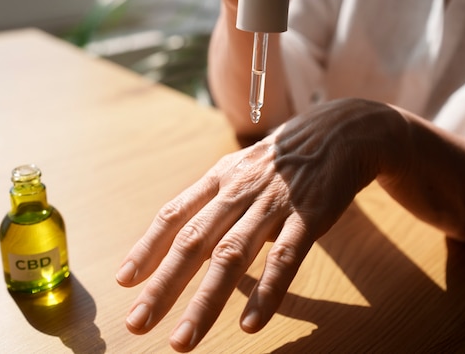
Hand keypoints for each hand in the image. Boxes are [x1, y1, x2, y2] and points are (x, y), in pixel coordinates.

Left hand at [116, 99, 408, 351]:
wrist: (340, 131)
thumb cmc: (282, 159)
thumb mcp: (241, 170)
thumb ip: (214, 204)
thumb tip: (189, 248)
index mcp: (219, 178)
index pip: (174, 215)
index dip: (147, 248)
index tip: (124, 282)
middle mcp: (239, 190)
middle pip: (193, 241)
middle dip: (163, 285)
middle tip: (136, 323)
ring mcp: (274, 202)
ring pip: (232, 255)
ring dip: (205, 301)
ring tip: (183, 340)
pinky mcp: (309, 215)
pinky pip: (285, 258)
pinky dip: (266, 293)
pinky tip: (249, 324)